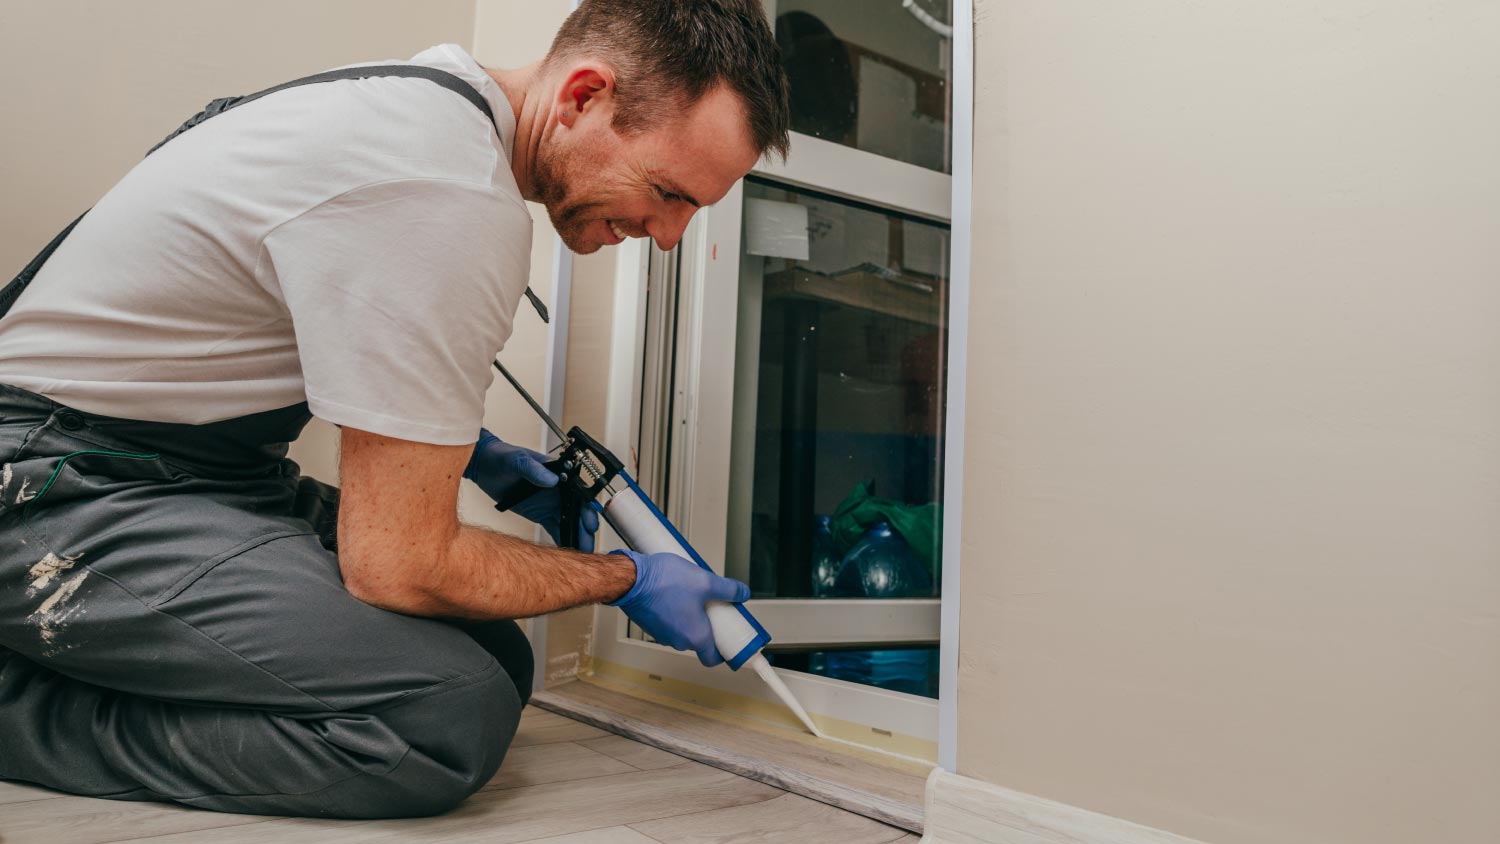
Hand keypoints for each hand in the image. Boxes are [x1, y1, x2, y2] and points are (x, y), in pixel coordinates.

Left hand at [464, 428, 599, 551]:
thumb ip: (534, 469)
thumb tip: (552, 480)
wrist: (485, 465)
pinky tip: (566, 550)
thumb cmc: (503, 457)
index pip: (579, 494)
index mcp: (559, 475)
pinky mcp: (540, 514)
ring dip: (575, 536)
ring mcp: (550, 504)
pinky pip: (554, 528)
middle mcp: (558, 491)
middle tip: (587, 543)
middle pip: (577, 511)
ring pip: (568, 522)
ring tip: (581, 552)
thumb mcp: (518, 460)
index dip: (586, 509)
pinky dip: (561, 538)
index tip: (589, 522)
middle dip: (584, 528)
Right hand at [607, 549, 751, 666]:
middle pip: (699, 640)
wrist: (630, 580)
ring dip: (690, 617)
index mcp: (695, 636)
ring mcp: (662, 634)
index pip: (713, 658)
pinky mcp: (650, 625)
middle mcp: (678, 640)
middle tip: (713, 607)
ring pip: (683, 630)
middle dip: (707, 625)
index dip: (724, 651)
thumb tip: (743, 593)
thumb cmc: (664, 583)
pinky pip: (669, 623)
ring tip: (693, 595)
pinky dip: (675, 613)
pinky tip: (676, 593)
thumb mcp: (705, 581)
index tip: (730, 641)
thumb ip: (728, 589)